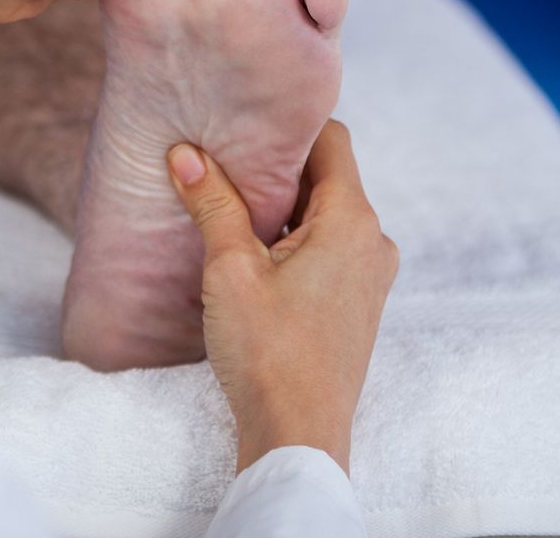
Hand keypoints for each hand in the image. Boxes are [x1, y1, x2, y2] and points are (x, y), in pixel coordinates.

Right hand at [169, 121, 397, 475]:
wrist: (298, 436)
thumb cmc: (268, 352)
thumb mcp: (230, 269)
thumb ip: (213, 203)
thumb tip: (186, 154)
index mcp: (352, 221)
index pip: (332, 139)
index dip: (290, 125)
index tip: (246, 122)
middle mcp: (373, 241)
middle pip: (328, 176)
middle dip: (278, 166)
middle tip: (227, 160)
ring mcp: (370, 275)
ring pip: (327, 214)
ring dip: (285, 206)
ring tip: (233, 207)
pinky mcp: (358, 303)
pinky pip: (330, 248)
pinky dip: (296, 238)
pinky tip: (255, 252)